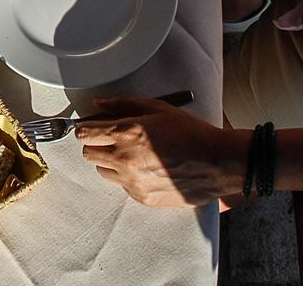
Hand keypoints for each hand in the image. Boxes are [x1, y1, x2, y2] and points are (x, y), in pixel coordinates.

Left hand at [76, 97, 247, 206]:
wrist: (218, 163)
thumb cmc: (191, 132)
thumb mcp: (157, 109)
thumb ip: (123, 104)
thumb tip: (99, 104)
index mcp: (126, 133)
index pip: (84, 133)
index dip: (86, 128)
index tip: (91, 127)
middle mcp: (125, 159)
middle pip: (87, 154)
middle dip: (96, 144)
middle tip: (112, 139)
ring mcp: (133, 182)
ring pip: (102, 171)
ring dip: (110, 162)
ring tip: (131, 154)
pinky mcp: (142, 197)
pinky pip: (122, 186)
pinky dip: (128, 177)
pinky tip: (147, 168)